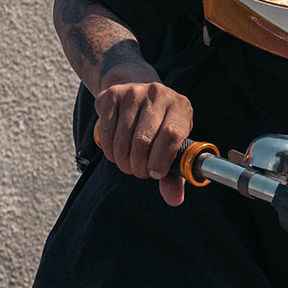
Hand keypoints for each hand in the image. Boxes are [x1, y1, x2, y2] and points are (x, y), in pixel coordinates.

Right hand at [95, 78, 193, 206]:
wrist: (136, 88)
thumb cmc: (160, 124)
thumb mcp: (173, 145)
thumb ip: (176, 173)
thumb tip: (174, 199)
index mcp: (180, 107)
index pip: (171, 135)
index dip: (160, 160)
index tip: (155, 174)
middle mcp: (158, 94)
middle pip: (144, 141)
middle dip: (139, 166)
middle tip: (139, 172)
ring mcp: (133, 92)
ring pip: (123, 140)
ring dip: (123, 161)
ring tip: (128, 163)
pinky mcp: (111, 95)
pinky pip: (107, 133)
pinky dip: (110, 151)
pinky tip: (116, 152)